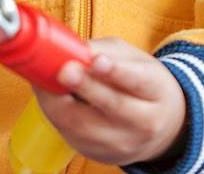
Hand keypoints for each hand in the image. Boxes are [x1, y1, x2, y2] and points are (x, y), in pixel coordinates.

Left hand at [36, 37, 187, 167]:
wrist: (159, 128)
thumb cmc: (142, 84)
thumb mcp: (134, 60)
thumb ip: (106, 51)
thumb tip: (73, 48)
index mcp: (157, 91)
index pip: (138, 81)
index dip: (116, 71)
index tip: (96, 60)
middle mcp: (144, 122)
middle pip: (112, 106)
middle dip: (85, 87)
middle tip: (65, 70)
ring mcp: (120, 143)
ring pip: (84, 126)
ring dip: (59, 102)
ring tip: (45, 80)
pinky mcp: (97, 154)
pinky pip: (70, 134)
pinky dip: (55, 113)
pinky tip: (48, 97)